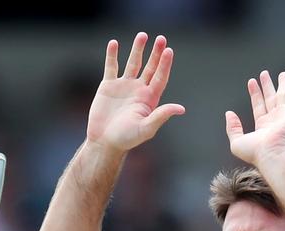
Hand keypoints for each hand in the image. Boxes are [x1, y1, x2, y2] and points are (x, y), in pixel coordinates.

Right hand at [86, 32, 185, 153]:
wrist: (104, 141)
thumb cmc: (126, 139)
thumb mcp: (146, 128)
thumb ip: (161, 116)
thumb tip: (181, 108)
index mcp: (149, 98)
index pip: (160, 77)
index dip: (165, 64)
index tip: (169, 51)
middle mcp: (139, 90)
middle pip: (150, 67)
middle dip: (156, 53)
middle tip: (161, 39)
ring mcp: (124, 86)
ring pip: (132, 63)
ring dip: (137, 49)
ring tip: (142, 35)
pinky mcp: (108, 86)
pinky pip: (111, 67)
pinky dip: (112, 55)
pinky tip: (114, 43)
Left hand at [226, 70, 284, 166]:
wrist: (270, 154)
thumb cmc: (255, 153)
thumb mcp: (236, 141)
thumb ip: (232, 127)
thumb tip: (229, 114)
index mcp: (263, 126)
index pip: (258, 105)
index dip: (255, 93)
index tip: (252, 82)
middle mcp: (275, 120)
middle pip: (271, 98)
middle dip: (267, 86)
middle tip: (264, 74)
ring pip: (284, 95)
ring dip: (283, 84)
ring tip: (282, 73)